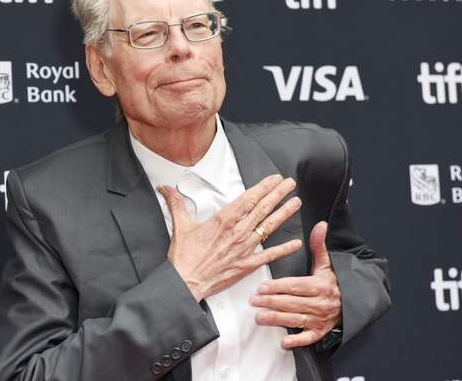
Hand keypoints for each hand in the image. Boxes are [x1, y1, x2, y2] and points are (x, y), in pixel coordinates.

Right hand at [157, 174, 302, 301]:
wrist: (186, 282)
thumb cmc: (185, 258)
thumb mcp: (180, 226)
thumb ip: (175, 204)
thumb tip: (165, 189)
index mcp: (222, 221)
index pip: (248, 198)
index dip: (263, 187)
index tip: (273, 179)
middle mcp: (237, 232)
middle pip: (262, 208)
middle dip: (278, 194)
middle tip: (289, 184)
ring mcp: (244, 249)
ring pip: (269, 227)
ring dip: (284, 213)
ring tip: (296, 203)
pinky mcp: (247, 265)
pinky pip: (270, 255)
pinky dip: (284, 249)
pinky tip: (296, 243)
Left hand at [249, 221, 341, 347]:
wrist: (353, 302)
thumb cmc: (333, 282)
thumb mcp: (326, 263)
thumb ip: (319, 245)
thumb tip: (320, 225)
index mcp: (320, 285)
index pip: (295, 286)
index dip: (278, 287)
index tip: (263, 287)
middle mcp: (321, 303)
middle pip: (292, 303)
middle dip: (271, 302)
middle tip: (253, 301)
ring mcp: (321, 319)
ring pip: (296, 319)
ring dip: (277, 319)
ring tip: (260, 317)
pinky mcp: (321, 332)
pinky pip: (309, 338)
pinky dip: (298, 341)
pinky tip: (285, 342)